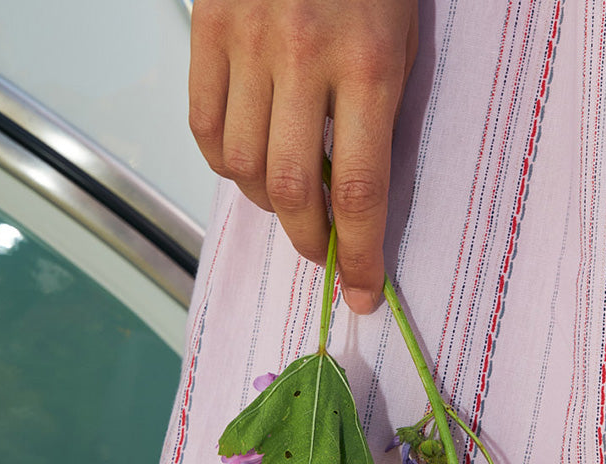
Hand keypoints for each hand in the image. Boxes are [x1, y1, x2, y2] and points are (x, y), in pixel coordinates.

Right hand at [189, 0, 417, 312]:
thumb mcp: (400, 49)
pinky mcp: (208, 29)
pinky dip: (226, 165)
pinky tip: (249, 166)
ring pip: (243, 167)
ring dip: (268, 204)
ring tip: (291, 202)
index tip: (362, 292)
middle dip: (311, 241)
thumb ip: (377, 124)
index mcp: (369, 67)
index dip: (359, 255)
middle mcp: (304, 58)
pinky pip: (205, 126)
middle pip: (292, 190)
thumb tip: (353, 208)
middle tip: (324, 253)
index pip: (360, 191)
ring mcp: (248, 41)